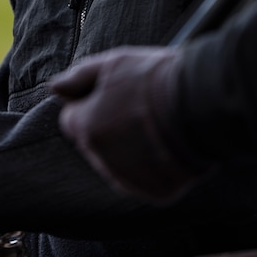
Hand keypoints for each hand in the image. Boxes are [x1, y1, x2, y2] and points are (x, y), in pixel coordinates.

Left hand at [50, 46, 209, 201]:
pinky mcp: (156, 193)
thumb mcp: (113, 64)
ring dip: (132, 151)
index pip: (73, 121)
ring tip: (159, 127)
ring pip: (120, 165)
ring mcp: (130, 179)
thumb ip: (79, 76)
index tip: (114, 97)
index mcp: (86, 128)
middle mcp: (102, 159)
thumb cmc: (155, 78)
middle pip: (96, 145)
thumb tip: (54, 88)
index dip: (91, 106)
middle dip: (111, 130)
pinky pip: (147, 181)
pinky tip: (170, 146)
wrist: (202, 103)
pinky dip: (155, 168)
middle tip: (141, 110)